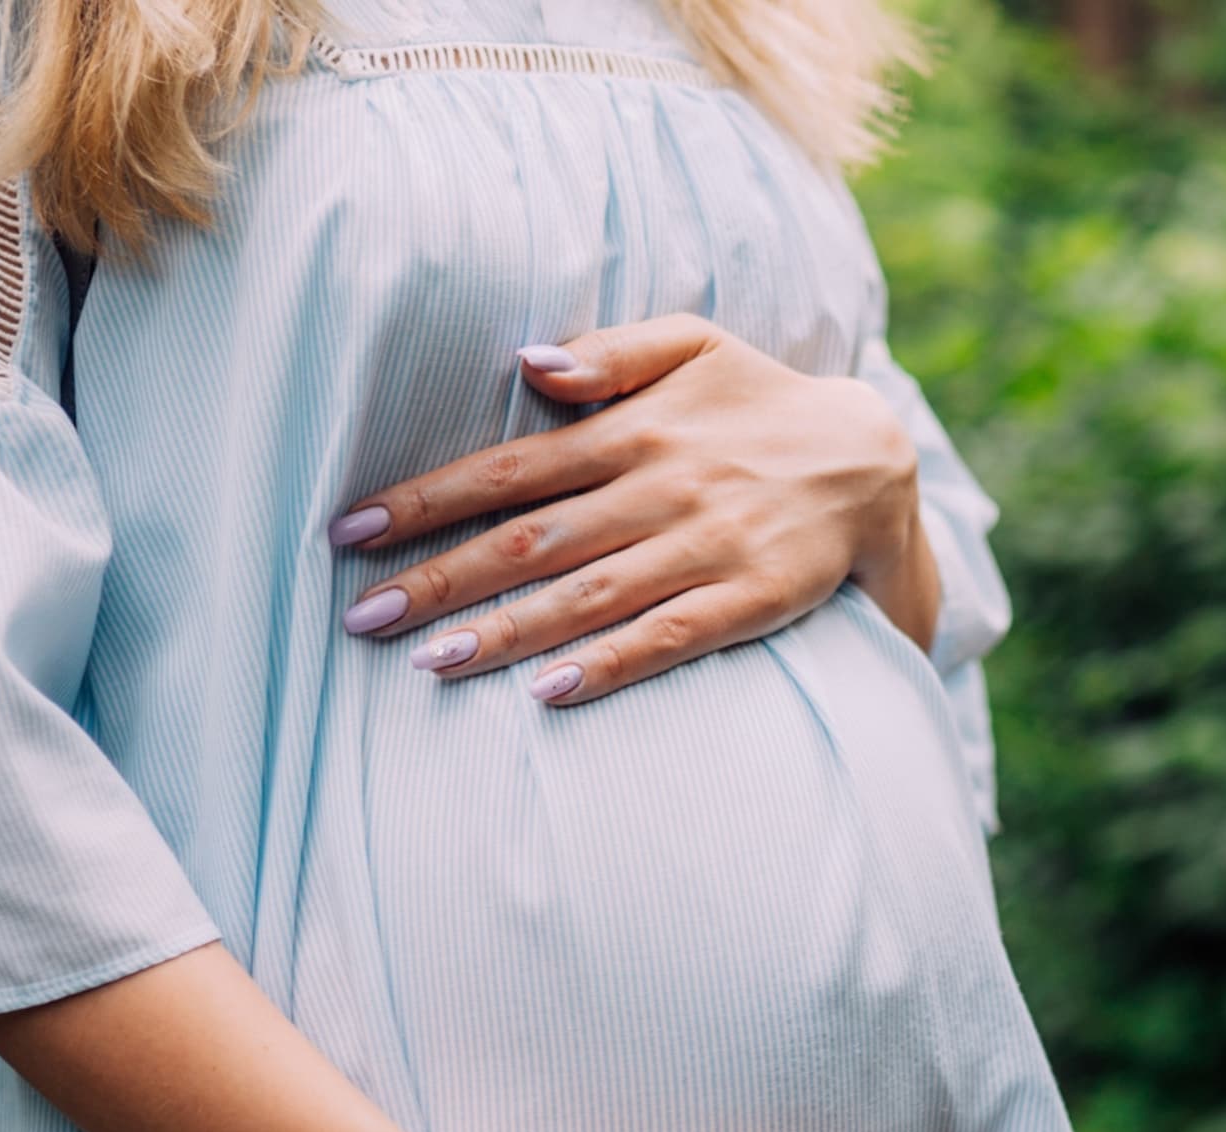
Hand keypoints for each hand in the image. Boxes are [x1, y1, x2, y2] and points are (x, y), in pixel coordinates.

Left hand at [328, 314, 941, 704]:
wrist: (873, 463)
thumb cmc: (760, 404)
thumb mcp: (694, 343)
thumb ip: (611, 353)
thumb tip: (530, 361)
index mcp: (632, 431)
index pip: (508, 468)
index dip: (426, 501)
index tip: (351, 533)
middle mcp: (659, 489)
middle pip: (530, 540)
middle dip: (441, 579)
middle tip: (363, 618)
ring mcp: (702, 549)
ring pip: (586, 596)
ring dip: (505, 631)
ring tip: (430, 663)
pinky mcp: (745, 601)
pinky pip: (667, 639)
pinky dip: (608, 666)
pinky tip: (548, 693)